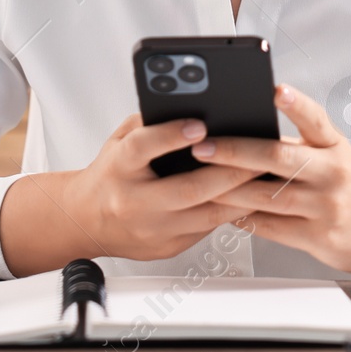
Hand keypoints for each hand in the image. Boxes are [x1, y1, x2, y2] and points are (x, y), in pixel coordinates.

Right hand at [1, 113, 266, 274]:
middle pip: (186, 188)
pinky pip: (207, 229)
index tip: (198, 124)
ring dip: (240, 194)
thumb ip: (150, 122)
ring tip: (265, 175)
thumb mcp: (120, 140)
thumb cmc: (110, 174)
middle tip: (258, 153)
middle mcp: (133, 201)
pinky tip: (250, 197)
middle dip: (228, 170)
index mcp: (118, 168)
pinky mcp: (168, 247)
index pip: (142, 148)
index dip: (170, 135)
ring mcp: (151, 229)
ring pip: (205, 215)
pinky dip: (231, 211)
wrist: (86, 220)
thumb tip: (190, 104)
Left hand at [190, 83, 350, 273]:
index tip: (276, 89)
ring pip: (268, 196)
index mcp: (334, 146)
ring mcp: (326, 207)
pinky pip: (271, 227)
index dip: (296, 104)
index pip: (315, 119)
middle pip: (280, 158)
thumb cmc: (348, 186)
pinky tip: (220, 209)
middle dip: (236, 151)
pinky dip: (243, 218)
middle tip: (203, 146)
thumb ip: (297, 146)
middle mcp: (332, 173)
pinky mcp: (318, 237)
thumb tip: (242, 133)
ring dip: (228, 189)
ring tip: (198, 180)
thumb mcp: (334, 156)